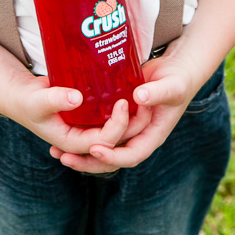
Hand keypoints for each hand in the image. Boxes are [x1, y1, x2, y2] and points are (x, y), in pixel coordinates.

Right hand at [8, 74, 150, 156]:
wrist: (25, 98)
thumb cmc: (29, 101)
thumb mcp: (38, 100)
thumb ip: (55, 99)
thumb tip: (77, 98)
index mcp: (74, 143)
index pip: (104, 141)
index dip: (117, 125)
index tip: (122, 102)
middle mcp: (85, 139)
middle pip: (117, 139)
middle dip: (132, 123)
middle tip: (142, 100)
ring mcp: (89, 129)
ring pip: (117, 129)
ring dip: (132, 117)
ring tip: (143, 97)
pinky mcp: (92, 117)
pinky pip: (112, 116)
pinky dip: (122, 108)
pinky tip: (133, 91)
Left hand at [50, 51, 200, 173]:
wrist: (175, 72)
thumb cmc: (177, 80)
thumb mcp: (172, 86)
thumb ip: (158, 92)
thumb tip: (139, 98)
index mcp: (152, 137)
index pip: (131, 155)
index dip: (112, 157)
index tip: (94, 149)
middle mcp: (137, 137)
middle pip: (111, 159)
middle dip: (88, 162)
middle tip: (65, 157)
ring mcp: (127, 130)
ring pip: (103, 148)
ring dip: (81, 153)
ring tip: (57, 152)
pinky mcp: (117, 119)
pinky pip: (99, 132)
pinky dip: (83, 134)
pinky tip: (65, 131)